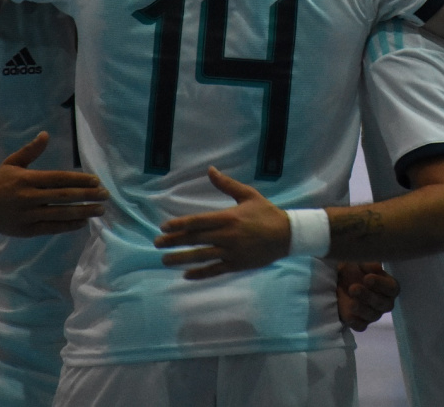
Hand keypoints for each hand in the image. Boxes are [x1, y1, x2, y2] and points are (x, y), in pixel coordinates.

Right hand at [0, 132, 108, 236]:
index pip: (58, 179)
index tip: (96, 180)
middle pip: (63, 196)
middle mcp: (28, 197)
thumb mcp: (11, 163)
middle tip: (105, 195)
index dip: (79, 180)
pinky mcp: (26, 230)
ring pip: (60, 214)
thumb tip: (45, 134)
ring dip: (83, 212)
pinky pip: (51, 228)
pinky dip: (68, 225)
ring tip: (100, 210)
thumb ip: (30, 151)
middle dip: (87, 196)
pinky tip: (83, 222)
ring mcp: (27, 215)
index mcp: (26, 179)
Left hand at [155, 167, 289, 279]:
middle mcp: (227, 236)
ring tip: (164, 260)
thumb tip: (210, 170)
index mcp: (228, 217)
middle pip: (195, 239)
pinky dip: (200, 273)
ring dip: (181, 258)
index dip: (179, 225)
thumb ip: (226, 184)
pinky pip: (214, 270)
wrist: (287, 235)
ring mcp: (231, 252)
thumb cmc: (266, 213)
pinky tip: (186, 274)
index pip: (198, 222)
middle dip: (174, 241)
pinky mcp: (236, 264)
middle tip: (157, 244)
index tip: (164, 227)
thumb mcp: (248, 195)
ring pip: (201, 257)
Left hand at [336, 262, 399, 331]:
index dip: (381, 284)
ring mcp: (374, 314)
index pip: (392, 288)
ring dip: (361, 309)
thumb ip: (369, 264)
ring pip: (373, 315)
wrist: (336, 281)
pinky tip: (349, 315)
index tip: (367, 278)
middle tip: (353, 288)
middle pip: (384, 304)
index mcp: (388, 286)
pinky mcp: (361, 322)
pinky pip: (361, 326)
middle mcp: (385, 302)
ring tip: (350, 302)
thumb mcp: (360, 263)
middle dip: (368, 296)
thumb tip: (377, 266)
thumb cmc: (353, 270)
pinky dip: (355, 322)